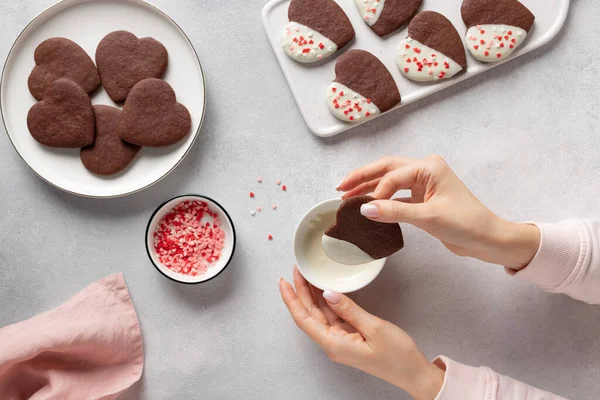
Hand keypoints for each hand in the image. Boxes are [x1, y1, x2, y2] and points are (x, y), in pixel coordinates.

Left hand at [279, 267, 443, 399]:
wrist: (414, 373)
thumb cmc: (398, 356)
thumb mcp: (374, 328)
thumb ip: (348, 309)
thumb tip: (328, 293)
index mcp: (334, 344)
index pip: (303, 319)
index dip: (291, 299)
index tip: (283, 282)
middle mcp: (333, 343)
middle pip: (309, 314)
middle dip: (300, 291)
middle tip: (297, 269)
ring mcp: (340, 340)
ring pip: (320, 314)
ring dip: (313, 295)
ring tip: (308, 274)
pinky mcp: (350, 337)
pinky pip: (333, 316)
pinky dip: (327, 301)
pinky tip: (325, 289)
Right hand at [337, 155, 539, 270]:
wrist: (488, 239)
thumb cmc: (466, 223)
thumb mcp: (428, 217)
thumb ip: (395, 212)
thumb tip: (364, 208)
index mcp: (428, 167)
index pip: (392, 175)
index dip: (376, 191)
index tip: (363, 209)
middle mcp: (425, 171)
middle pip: (386, 169)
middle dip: (362, 177)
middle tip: (339, 187)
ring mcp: (424, 184)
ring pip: (390, 181)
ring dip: (370, 188)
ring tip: (347, 196)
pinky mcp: (423, 199)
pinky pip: (396, 195)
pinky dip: (382, 200)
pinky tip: (369, 206)